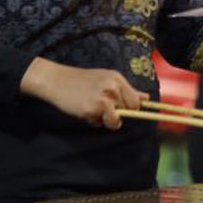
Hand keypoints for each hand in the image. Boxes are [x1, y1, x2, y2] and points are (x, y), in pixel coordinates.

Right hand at [20, 57, 143, 128]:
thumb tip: (146, 98)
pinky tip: (84, 110)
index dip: (131, 109)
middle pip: (129, 111)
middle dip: (118, 114)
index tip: (124, 111)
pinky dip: (93, 121)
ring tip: (93, 110)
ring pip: (116, 121)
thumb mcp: (105, 79)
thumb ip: (125, 89)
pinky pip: (100, 123)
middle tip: (102, 108)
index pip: (136, 101)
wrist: (56, 80)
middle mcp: (113, 88)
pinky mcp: (93, 109)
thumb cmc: (81, 81)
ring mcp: (104, 99)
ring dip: (105, 120)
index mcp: (117, 79)